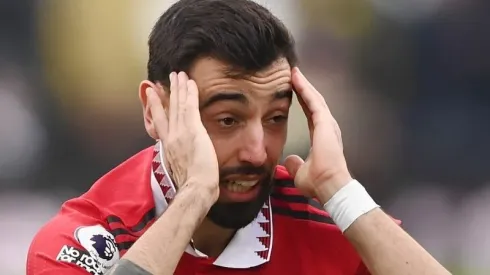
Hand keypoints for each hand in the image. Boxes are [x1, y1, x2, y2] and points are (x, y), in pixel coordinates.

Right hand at [146, 72, 219, 201]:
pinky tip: (190, 82)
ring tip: (178, 75)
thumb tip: (184, 164)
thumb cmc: (191, 187)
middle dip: (167, 93)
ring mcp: (181, 132)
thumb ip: (179, 163)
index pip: (160, 123)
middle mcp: (171, 137)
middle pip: (168, 110)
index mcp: (167, 148)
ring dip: (178, 88)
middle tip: (165, 79)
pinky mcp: (193, 129)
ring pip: (178, 105)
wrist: (195, 188)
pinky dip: (189, 93)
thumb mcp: (180, 173)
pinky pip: (190, 106)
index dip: (156, 108)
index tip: (153, 96)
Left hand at [284, 68, 351, 202]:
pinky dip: (305, 89)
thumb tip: (290, 160)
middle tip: (293, 75)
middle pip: (313, 102)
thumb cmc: (319, 182)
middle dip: (303, 88)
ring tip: (293, 72)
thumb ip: (295, 164)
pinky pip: (313, 101)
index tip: (293, 90)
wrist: (329, 185)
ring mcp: (327, 124)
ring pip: (314, 98)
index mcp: (321, 137)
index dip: (302, 101)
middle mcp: (326, 128)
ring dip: (303, 85)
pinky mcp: (325, 122)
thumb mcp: (301, 172)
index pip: (310, 114)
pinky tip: (296, 78)